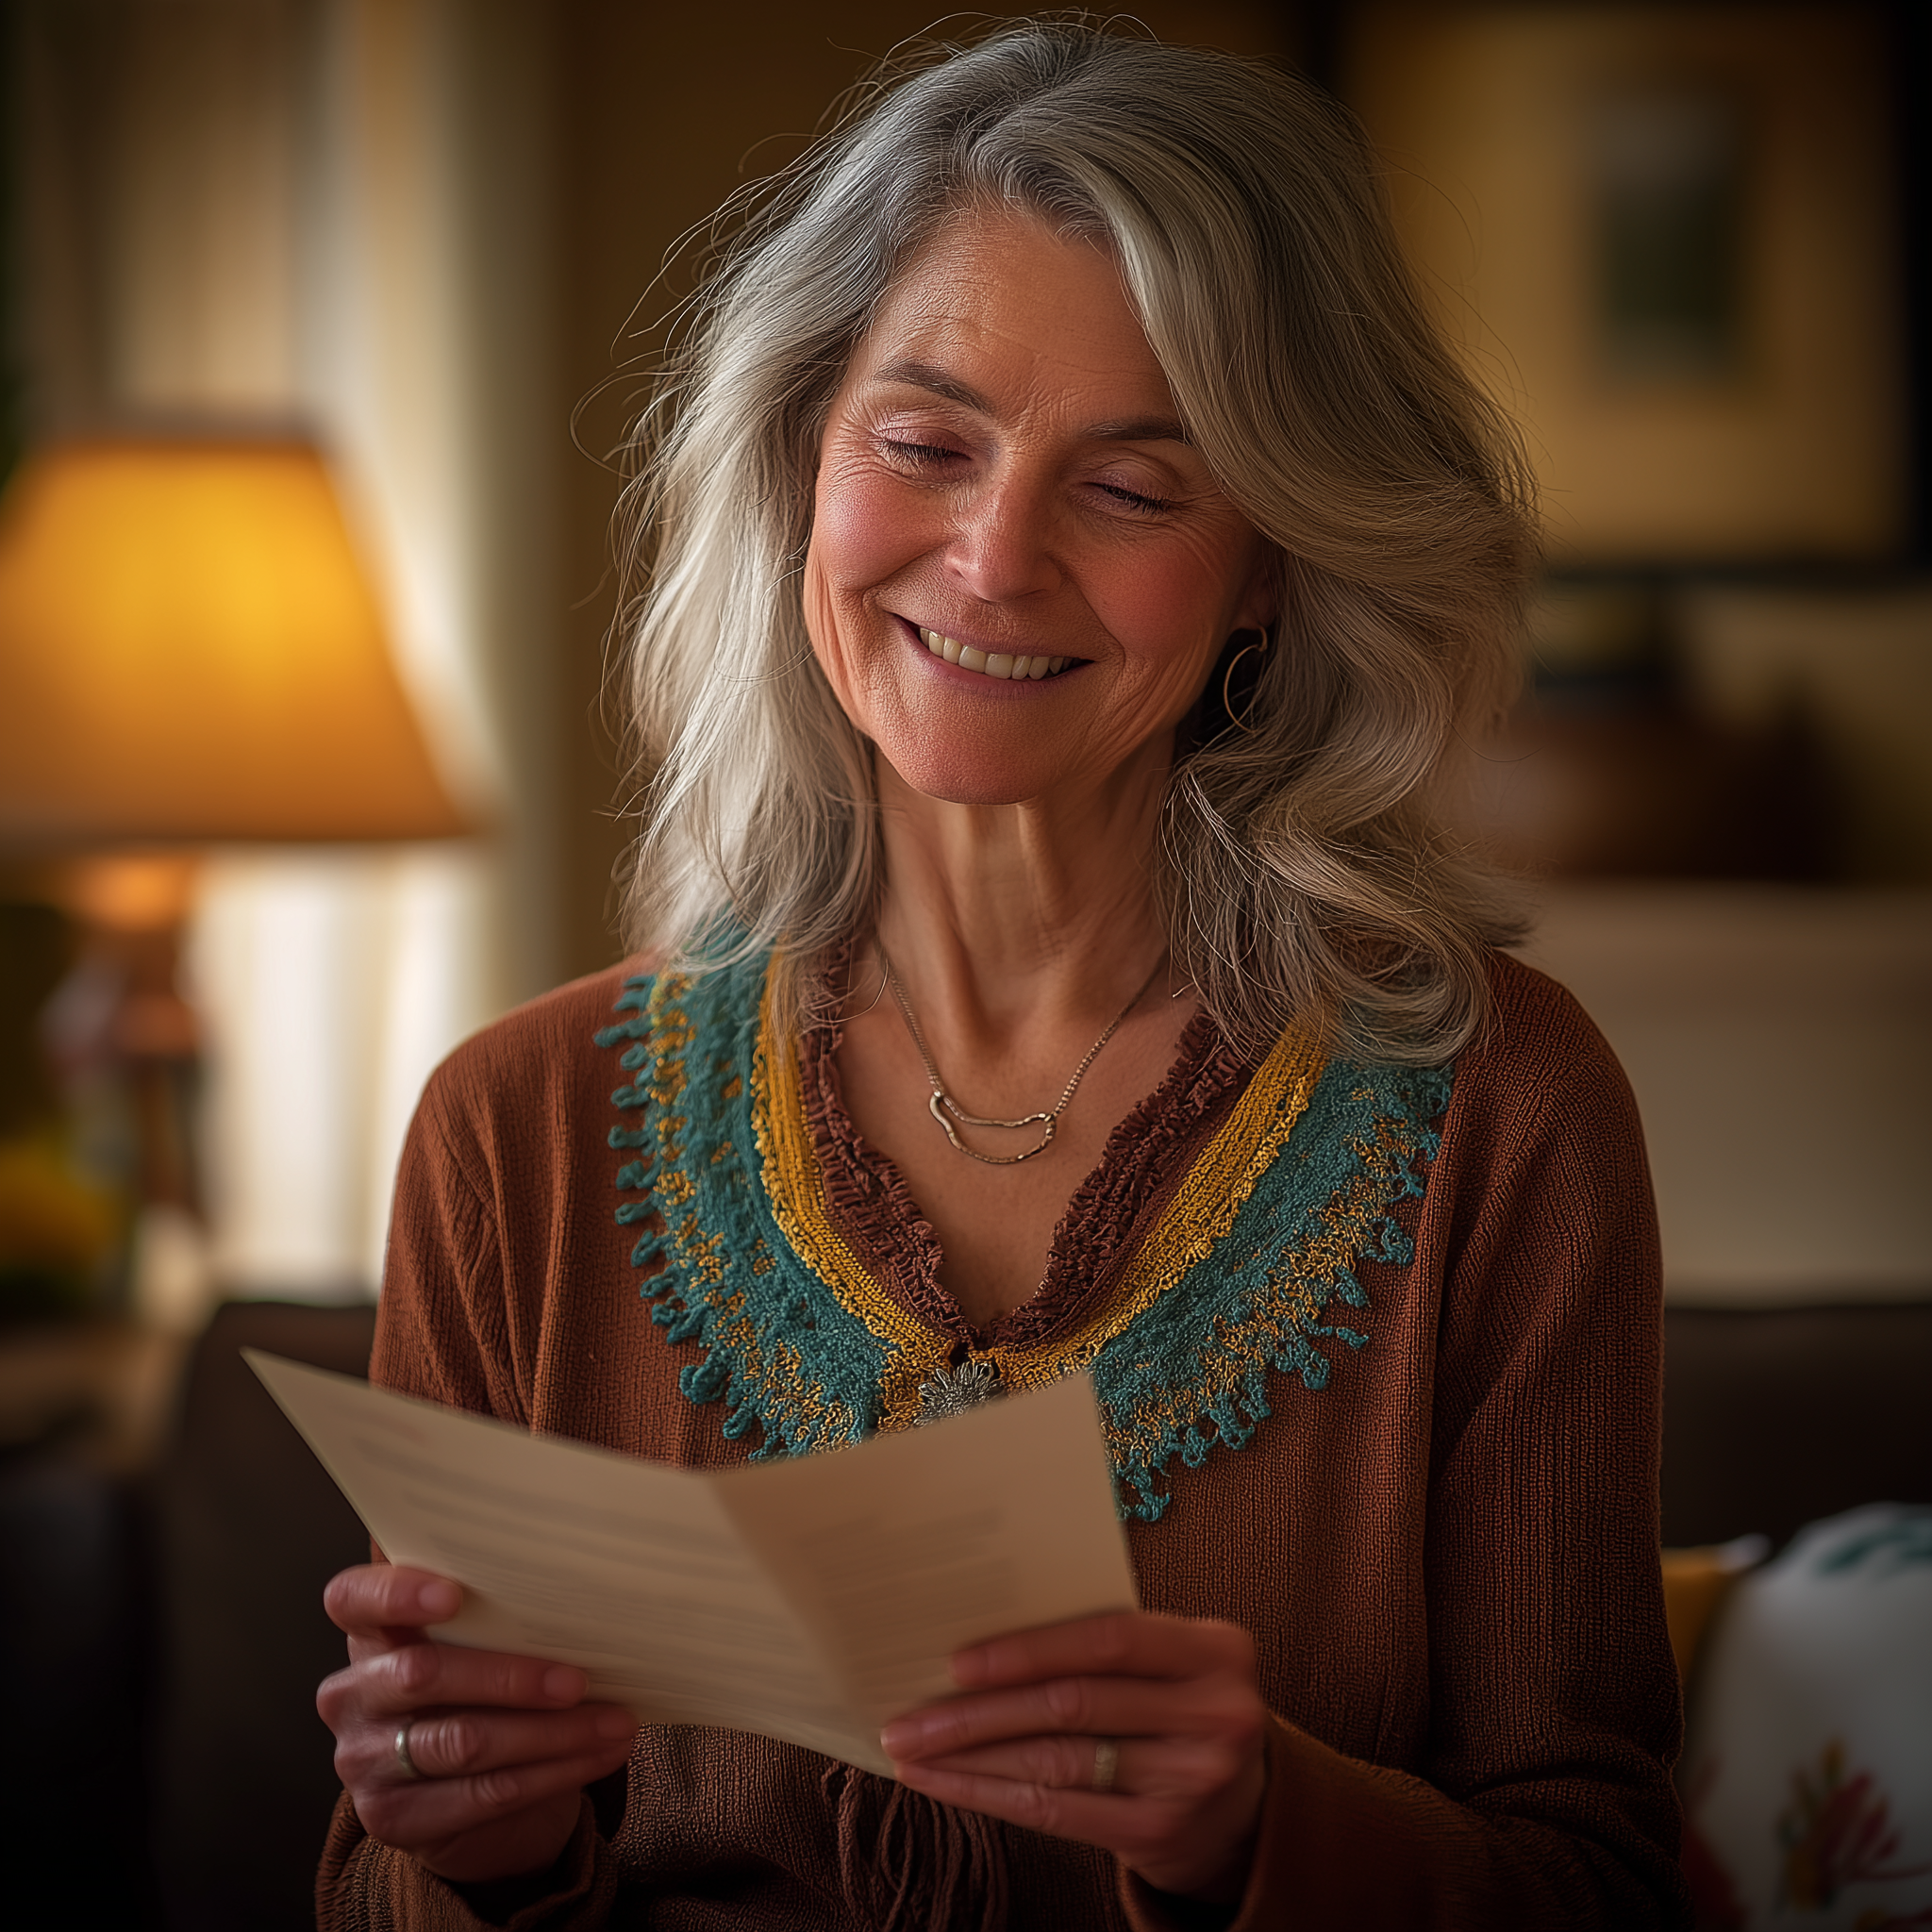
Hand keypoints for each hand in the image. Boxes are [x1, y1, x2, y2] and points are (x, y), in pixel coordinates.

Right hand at [318, 1563, 636, 1884]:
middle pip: (422, 1674)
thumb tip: (575, 1571)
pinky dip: (553, 1773)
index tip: (454, 1593)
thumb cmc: (483, 1696)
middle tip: (580, 1678)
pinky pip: (484, 1794)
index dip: (395, 1593)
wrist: (474, 1802)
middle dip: (512, 1677)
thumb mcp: (479, 1647)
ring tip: (614, 1722)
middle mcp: (353, 1695)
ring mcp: (364, 1761)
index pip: (353, 1598)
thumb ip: (496, 1612)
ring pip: (464, 1741)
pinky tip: (599, 1755)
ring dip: (552, 1733)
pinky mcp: (392, 1818)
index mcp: (371, 1634)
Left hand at [879, 1611, 1265, 1902]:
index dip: (1030, 1649)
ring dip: (972, 1756)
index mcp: (1217, 1650)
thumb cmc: (1178, 1705)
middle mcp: (1215, 1714)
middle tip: (909, 1716)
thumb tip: (979, 1640)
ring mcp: (1191, 1780)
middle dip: (979, 1711)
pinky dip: (991, 1796)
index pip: (1111, 1638)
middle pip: (1073, 1705)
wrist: (1242, 1803)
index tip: (957, 1662)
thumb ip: (1104, 1642)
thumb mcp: (1171, 1659)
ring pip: (1056, 1762)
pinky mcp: (1160, 1833)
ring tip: (913, 1750)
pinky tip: (947, 1784)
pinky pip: (1058, 1812)